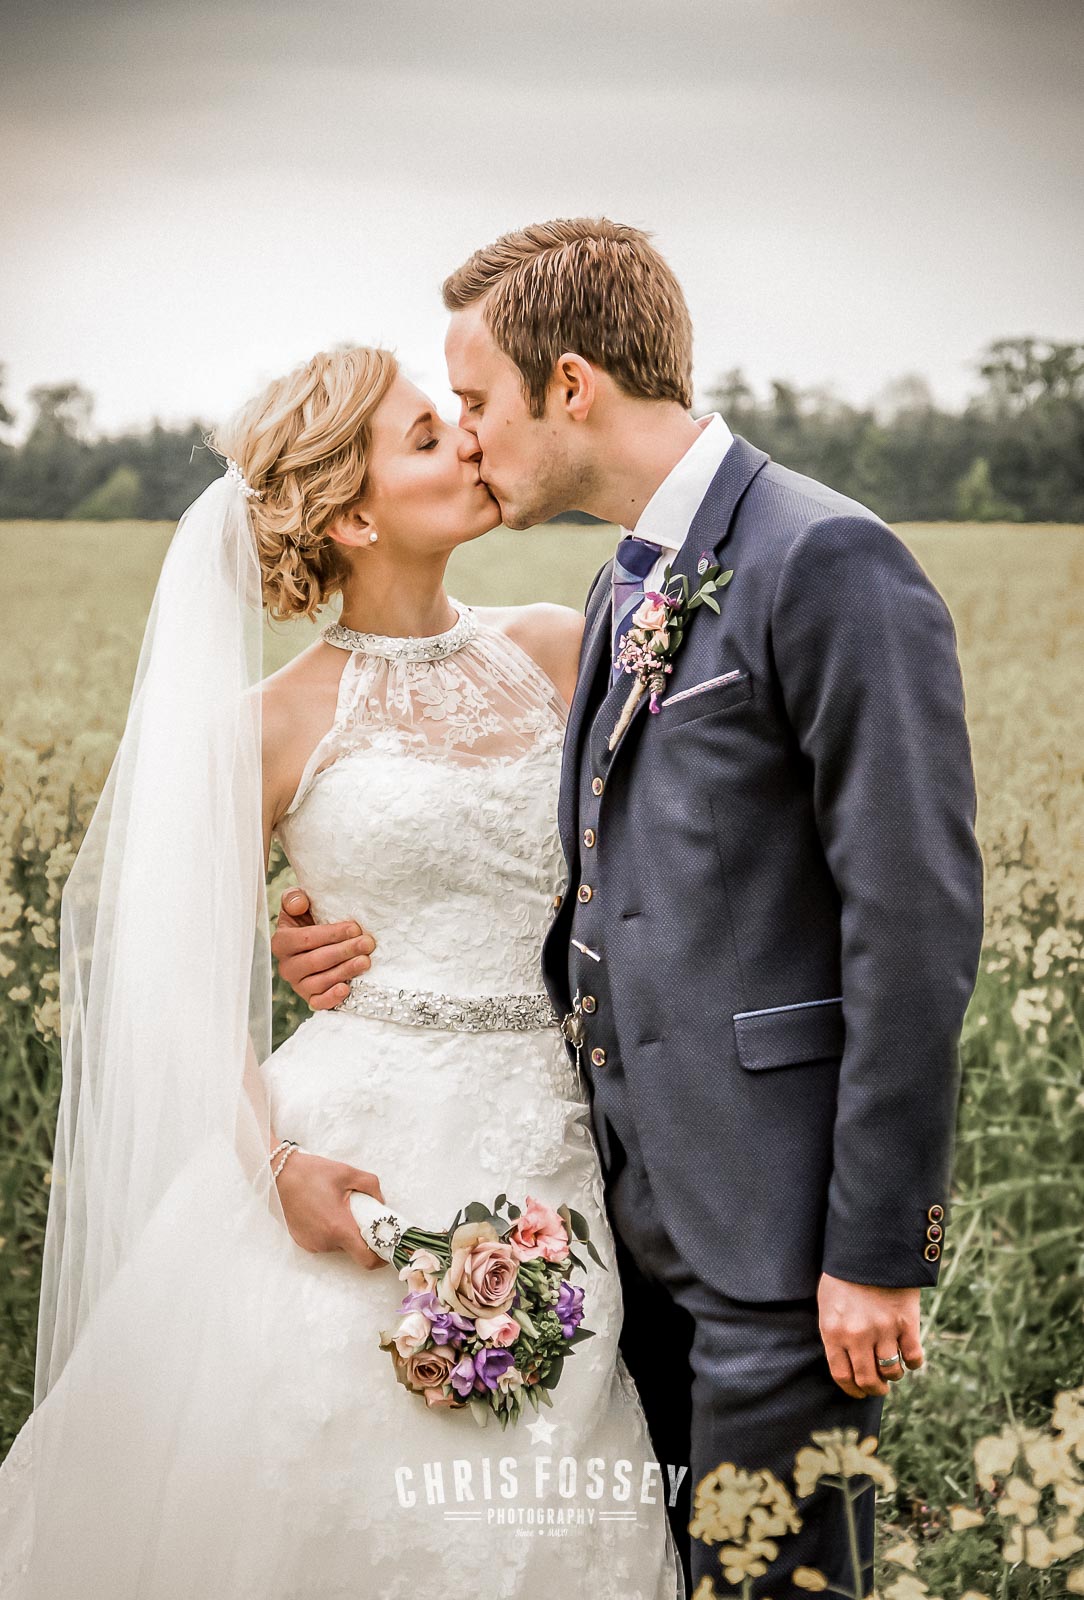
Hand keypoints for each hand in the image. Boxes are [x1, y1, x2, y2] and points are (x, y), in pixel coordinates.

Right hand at [271, 887, 375, 1009]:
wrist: (316, 943)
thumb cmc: (310, 921)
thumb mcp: (300, 906)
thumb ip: (294, 899)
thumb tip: (300, 903)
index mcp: (282, 942)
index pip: (307, 939)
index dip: (332, 934)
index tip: (355, 928)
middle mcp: (286, 966)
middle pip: (316, 961)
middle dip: (344, 951)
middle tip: (367, 943)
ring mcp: (298, 985)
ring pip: (320, 982)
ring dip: (345, 971)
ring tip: (365, 961)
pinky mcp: (310, 998)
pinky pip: (318, 1002)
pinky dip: (332, 998)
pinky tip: (347, 988)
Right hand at [275, 1149, 387, 1270]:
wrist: (279, 1174)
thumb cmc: (312, 1173)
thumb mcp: (348, 1173)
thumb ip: (372, 1186)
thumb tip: (381, 1203)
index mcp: (339, 1227)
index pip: (367, 1259)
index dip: (381, 1258)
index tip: (387, 1248)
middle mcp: (325, 1241)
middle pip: (354, 1250)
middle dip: (362, 1238)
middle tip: (363, 1217)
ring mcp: (312, 1243)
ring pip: (339, 1246)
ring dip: (344, 1233)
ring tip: (339, 1209)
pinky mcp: (302, 1241)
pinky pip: (324, 1242)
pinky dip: (330, 1232)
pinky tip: (325, 1212)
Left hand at [817, 1273, 923, 1397]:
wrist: (871, 1249)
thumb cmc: (845, 1277)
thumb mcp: (828, 1303)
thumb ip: (834, 1333)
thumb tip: (845, 1364)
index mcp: (833, 1331)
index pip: (842, 1376)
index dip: (853, 1390)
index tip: (860, 1392)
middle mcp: (857, 1335)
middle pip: (868, 1380)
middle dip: (875, 1389)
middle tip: (879, 1387)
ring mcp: (883, 1329)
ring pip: (892, 1372)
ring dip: (893, 1375)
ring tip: (892, 1368)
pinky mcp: (907, 1322)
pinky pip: (914, 1357)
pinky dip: (913, 1362)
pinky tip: (909, 1355)